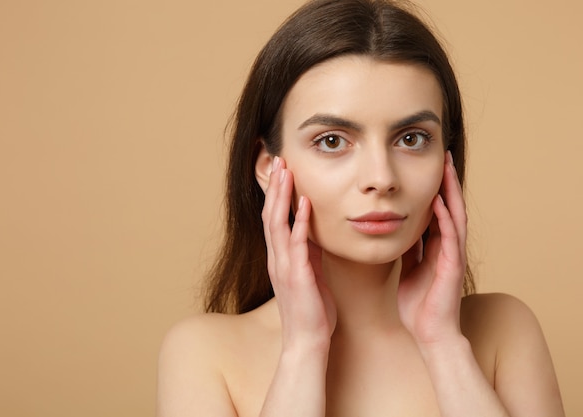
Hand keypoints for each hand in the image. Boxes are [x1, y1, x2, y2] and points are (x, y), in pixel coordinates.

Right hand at [262, 157, 336, 351]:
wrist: (307, 342)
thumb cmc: (311, 311)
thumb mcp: (310, 275)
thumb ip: (308, 254)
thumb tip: (312, 233)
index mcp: (280, 258)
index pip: (273, 219)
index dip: (276, 194)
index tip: (282, 171)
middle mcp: (277, 259)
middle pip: (270, 214)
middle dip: (275, 187)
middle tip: (279, 160)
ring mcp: (284, 266)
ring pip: (277, 223)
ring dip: (282, 196)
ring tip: (286, 171)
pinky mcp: (297, 276)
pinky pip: (297, 243)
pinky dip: (299, 221)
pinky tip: (304, 203)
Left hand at [397, 151, 466, 345]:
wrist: (429, 333)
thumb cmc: (419, 304)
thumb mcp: (409, 269)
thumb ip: (409, 250)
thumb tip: (400, 232)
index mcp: (437, 247)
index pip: (438, 211)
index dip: (435, 188)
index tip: (431, 166)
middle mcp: (448, 247)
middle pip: (450, 207)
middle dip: (447, 182)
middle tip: (444, 155)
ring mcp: (452, 256)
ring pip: (455, 216)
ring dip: (451, 192)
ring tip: (446, 168)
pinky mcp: (451, 267)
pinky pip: (449, 237)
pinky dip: (445, 218)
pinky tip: (438, 200)